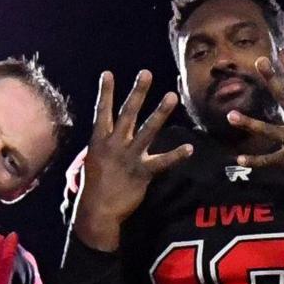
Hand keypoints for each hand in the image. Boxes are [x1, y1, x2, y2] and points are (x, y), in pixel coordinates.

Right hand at [72, 70, 192, 250]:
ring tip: (172, 96)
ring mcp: (129, 157)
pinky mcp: (142, 173)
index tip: (108, 73)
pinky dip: (176, 156)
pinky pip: (162, 162)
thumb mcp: (93, 159)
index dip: (105, 92)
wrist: (97, 211)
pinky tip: (190, 148)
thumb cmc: (94, 185)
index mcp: (100, 140)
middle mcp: (115, 145)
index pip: (102, 111)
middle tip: (146, 73)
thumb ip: (103, 143)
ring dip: (160, 113)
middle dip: (137, 93)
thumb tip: (107, 131)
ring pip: (147, 131)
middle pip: (128, 114)